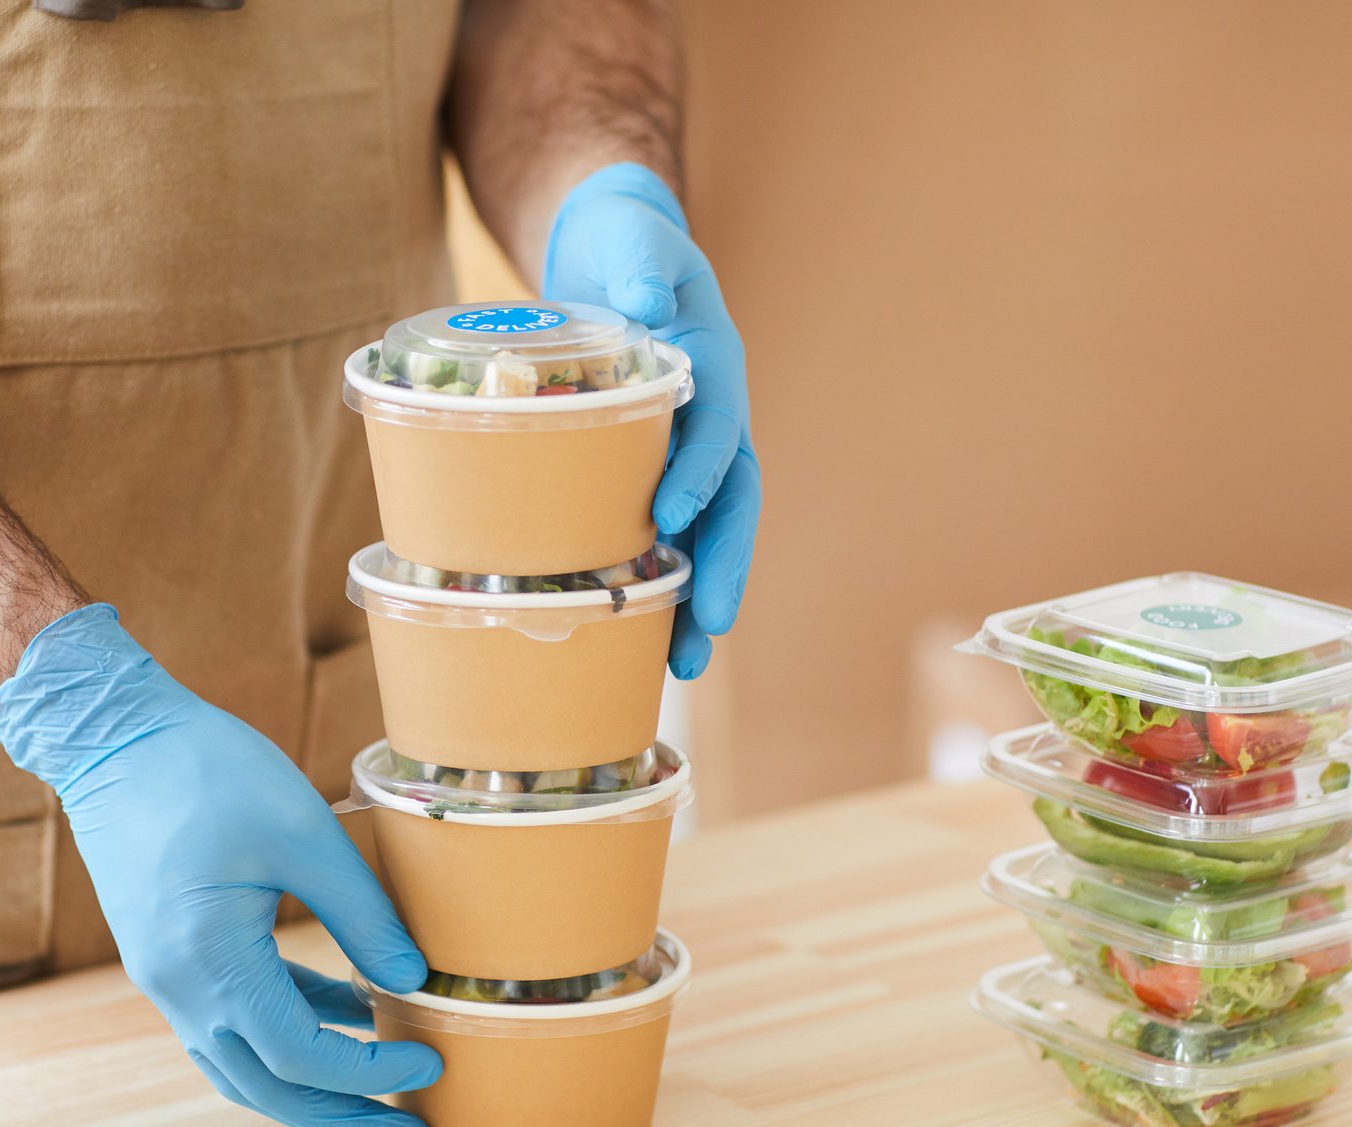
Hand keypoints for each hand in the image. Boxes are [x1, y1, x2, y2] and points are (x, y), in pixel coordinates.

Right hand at [0, 604, 441, 1126]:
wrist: (111, 733)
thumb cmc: (208, 768)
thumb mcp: (303, 832)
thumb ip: (362, 913)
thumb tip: (414, 982)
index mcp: (209, 960)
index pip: (300, 1055)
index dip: (371, 1072)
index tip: (432, 1064)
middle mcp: (177, 986)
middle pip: (268, 1088)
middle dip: (346, 1122)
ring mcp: (165, 976)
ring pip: (244, 1065)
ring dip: (315, 1089)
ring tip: (386, 1103)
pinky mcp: (169, 955)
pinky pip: (232, 1020)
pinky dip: (289, 1031)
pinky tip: (349, 1017)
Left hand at [543, 162, 759, 680]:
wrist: (618, 250)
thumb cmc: (626, 244)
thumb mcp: (634, 235)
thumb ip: (641, 255)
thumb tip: (644, 289)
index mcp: (716, 370)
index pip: (718, 432)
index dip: (699, 474)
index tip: (668, 516)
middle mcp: (714, 421)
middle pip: (732, 505)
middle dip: (724, 567)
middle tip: (710, 627)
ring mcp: (688, 452)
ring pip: (708, 536)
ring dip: (700, 599)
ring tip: (682, 667)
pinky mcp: (653, 472)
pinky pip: (669, 536)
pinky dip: (662, 587)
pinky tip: (640, 643)